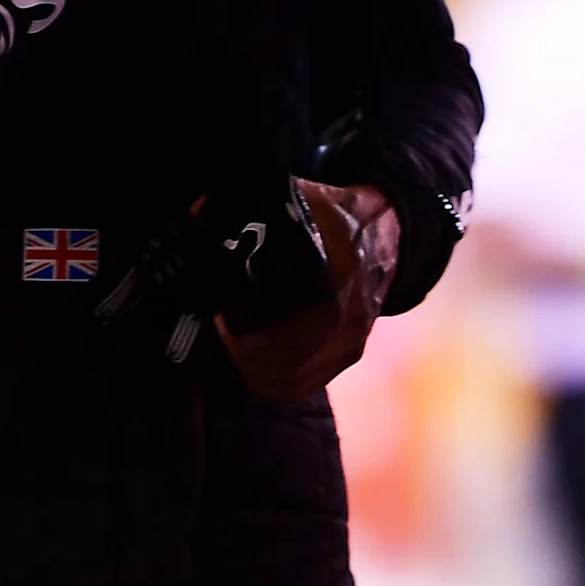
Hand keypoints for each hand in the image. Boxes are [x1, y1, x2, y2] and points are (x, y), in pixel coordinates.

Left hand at [219, 182, 398, 400]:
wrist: (384, 234)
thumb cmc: (336, 217)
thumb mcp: (301, 200)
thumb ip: (253, 208)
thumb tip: (200, 214)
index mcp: (341, 279)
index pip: (298, 330)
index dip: (254, 338)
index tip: (224, 318)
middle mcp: (351, 318)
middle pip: (292, 361)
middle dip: (247, 354)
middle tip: (223, 331)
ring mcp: (353, 340)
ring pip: (298, 380)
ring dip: (258, 372)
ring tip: (234, 347)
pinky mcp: (351, 354)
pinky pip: (309, 385)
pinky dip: (276, 384)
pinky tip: (254, 368)